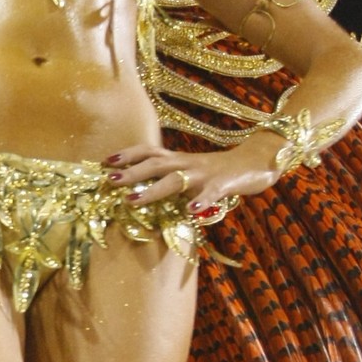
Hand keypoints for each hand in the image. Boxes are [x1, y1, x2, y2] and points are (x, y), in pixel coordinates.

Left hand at [104, 138, 278, 217]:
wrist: (257, 161)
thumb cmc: (219, 171)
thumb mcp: (191, 173)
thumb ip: (170, 181)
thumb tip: (141, 194)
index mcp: (179, 159)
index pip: (149, 151)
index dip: (127, 154)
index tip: (104, 161)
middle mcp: (187, 163)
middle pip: (155, 163)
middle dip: (131, 172)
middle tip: (109, 179)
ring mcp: (205, 174)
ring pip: (176, 179)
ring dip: (152, 189)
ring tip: (132, 200)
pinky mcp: (224, 184)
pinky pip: (211, 193)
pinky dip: (200, 201)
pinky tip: (189, 210)